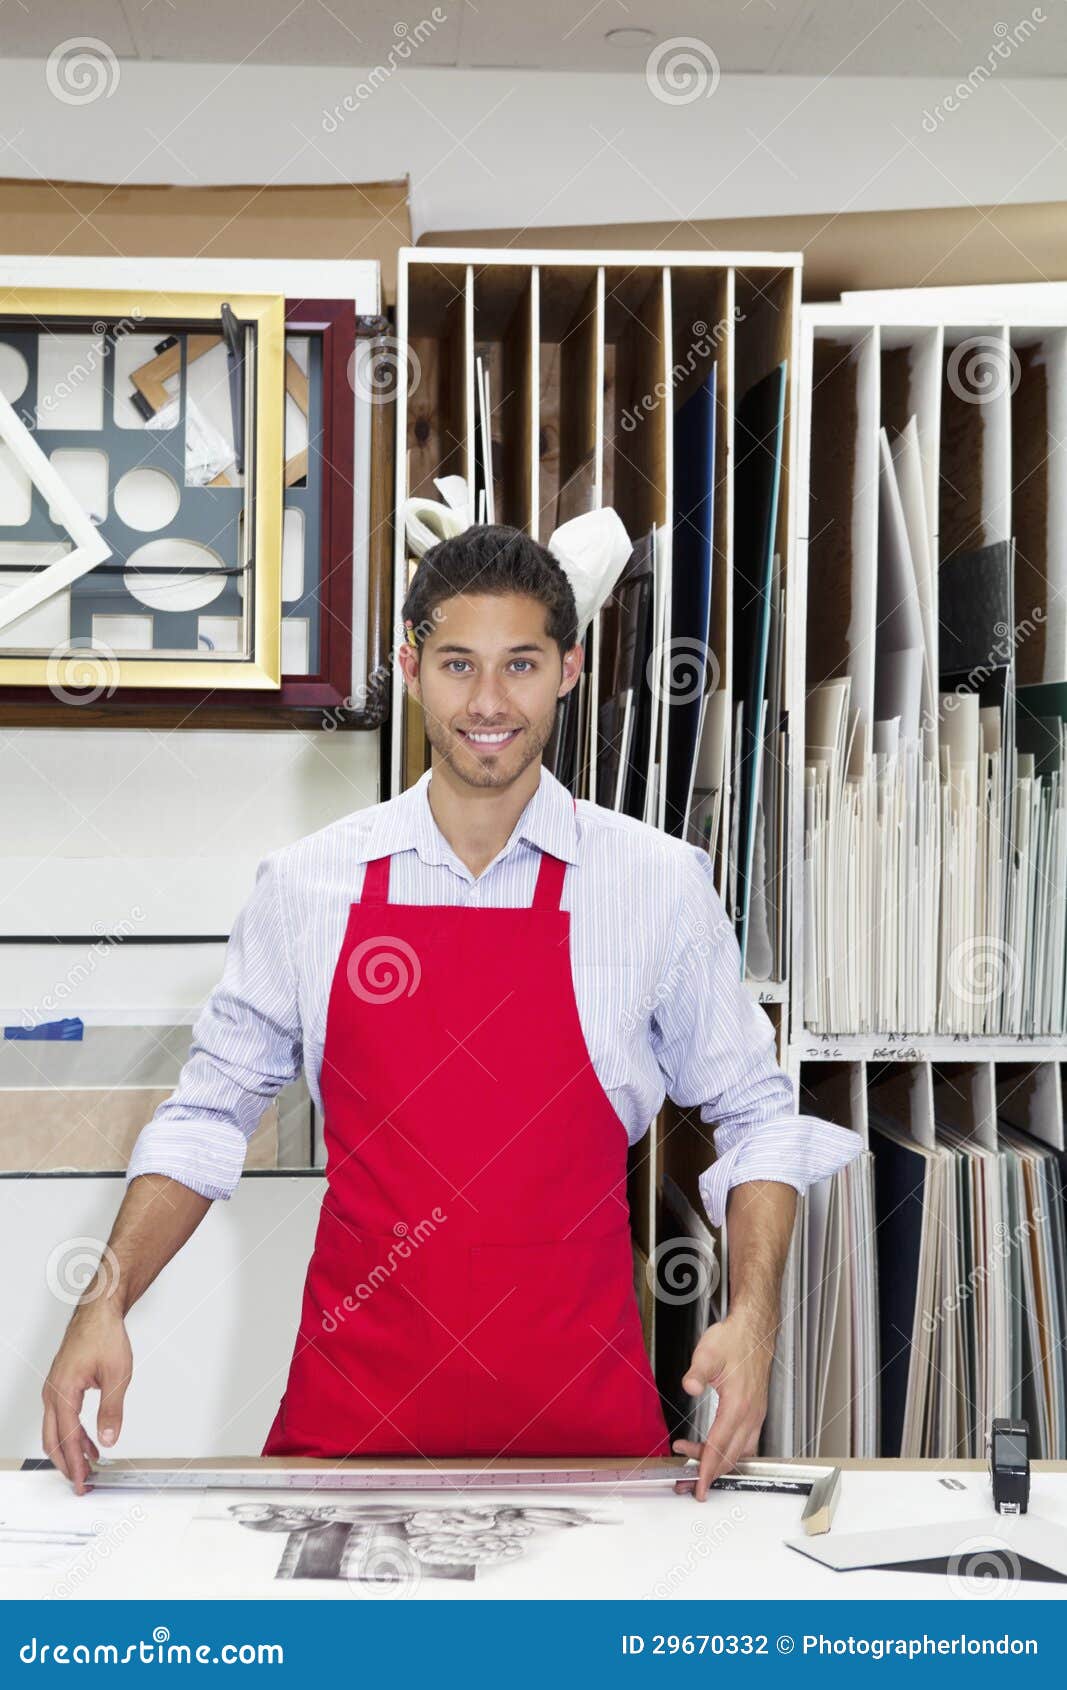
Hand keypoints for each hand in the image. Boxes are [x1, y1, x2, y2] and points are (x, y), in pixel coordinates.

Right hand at [42, 1304, 132, 1494]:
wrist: (98, 1312)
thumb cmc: (104, 1335)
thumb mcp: (117, 1375)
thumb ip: (112, 1411)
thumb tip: (109, 1439)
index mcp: (63, 1391)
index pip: (66, 1438)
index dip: (74, 1464)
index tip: (81, 1482)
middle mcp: (52, 1392)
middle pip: (52, 1439)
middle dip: (66, 1464)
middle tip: (82, 1483)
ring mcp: (54, 1389)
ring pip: (55, 1430)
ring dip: (70, 1450)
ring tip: (88, 1467)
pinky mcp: (60, 1386)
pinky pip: (61, 1418)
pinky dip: (72, 1435)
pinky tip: (90, 1444)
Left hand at [671, 1309, 774, 1500]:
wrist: (753, 1332)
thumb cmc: (733, 1340)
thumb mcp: (709, 1352)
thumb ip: (698, 1372)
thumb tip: (690, 1386)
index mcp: (738, 1405)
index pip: (720, 1446)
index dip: (707, 1469)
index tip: (698, 1487)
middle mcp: (750, 1415)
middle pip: (729, 1456)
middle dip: (708, 1474)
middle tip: (686, 1482)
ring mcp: (755, 1416)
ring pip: (738, 1453)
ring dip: (717, 1464)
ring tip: (694, 1466)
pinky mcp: (755, 1413)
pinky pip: (745, 1444)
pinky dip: (729, 1453)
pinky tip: (716, 1451)